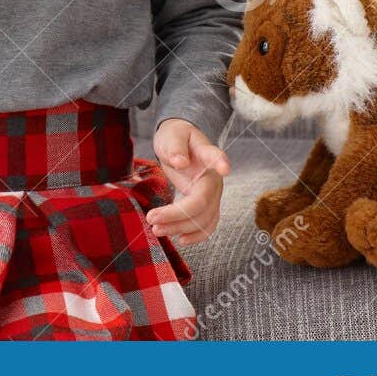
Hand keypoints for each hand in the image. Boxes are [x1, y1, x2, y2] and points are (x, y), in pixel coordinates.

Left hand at [147, 118, 231, 245]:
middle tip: (151, 218)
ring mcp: (213, 194)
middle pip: (202, 202)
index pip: (216, 157)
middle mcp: (214, 178)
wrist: (180, 143)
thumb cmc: (176, 136)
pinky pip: (207, 224)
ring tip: (156, 229)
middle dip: (177, 215)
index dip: (221, 162)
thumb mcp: (172, 135)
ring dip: (181, 228)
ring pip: (203, 218)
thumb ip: (176, 147)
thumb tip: (180, 162)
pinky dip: (195, 235)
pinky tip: (180, 240)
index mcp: (207, 155)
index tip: (225, 169)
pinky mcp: (207, 205)